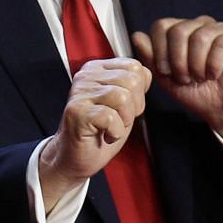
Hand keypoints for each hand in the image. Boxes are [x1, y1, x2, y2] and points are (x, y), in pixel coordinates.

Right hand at [40, 57, 150, 205]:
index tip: (126, 107)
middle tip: (120, 120)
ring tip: (112, 127)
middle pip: (131, 81)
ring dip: (124, 119)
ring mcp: (79, 93)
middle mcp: (86, 76)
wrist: (77, 156)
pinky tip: (105, 135)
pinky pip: (110, 117)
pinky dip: (115, 131)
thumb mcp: (125, 103)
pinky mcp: (77, 111)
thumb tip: (146, 74)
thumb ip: (135, 84)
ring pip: (122, 97)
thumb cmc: (102, 130)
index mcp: (98, 69)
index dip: (140, 92)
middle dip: (135, 106)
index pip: (135, 67)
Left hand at [132, 16, 222, 162]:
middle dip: (177, 61)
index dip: (159, 50)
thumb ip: (152, 58)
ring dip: (197, 65)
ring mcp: (220, 29)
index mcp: (182, 32)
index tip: (167, 72)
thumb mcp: (167, 80)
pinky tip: (215, 74)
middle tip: (185, 78)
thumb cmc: (198, 94)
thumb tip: (137, 35)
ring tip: (201, 78)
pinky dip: (214, 65)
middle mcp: (200, 25)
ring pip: (199, 37)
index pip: (162, 25)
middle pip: (178, 30)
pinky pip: (221, 44)